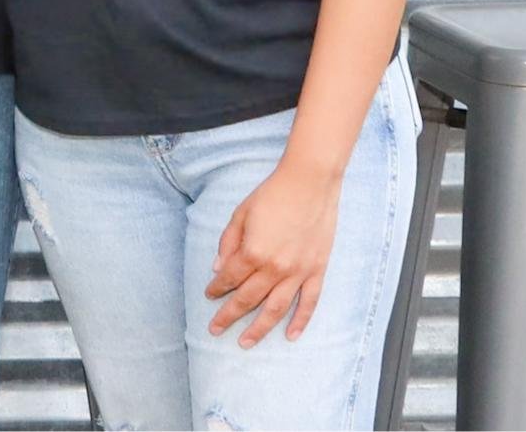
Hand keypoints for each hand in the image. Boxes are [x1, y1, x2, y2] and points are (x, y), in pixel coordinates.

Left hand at [206, 162, 341, 345]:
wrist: (309, 183)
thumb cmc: (272, 195)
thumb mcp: (240, 214)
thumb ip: (228, 243)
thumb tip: (217, 269)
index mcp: (253, 252)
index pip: (229, 279)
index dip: (216, 288)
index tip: (209, 295)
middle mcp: (275, 268)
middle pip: (248, 299)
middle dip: (229, 316)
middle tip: (215, 330)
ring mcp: (298, 272)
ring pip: (275, 309)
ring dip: (259, 329)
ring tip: (245, 343)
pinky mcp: (317, 270)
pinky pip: (309, 302)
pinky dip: (300, 321)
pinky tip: (290, 336)